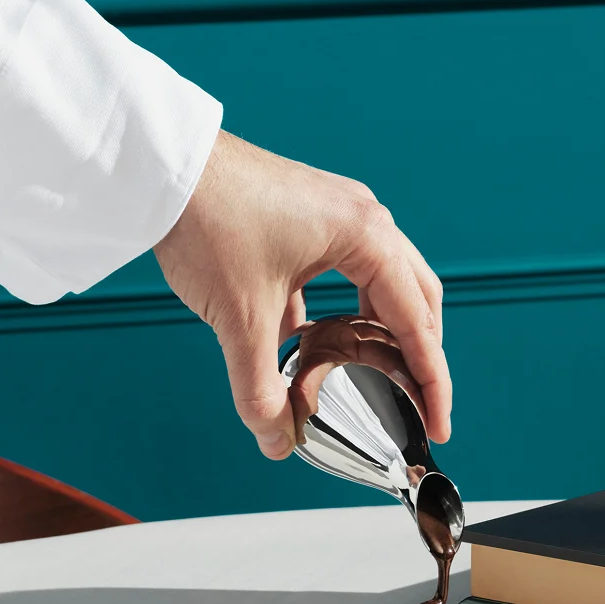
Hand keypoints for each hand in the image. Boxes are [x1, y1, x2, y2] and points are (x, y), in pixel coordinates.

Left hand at [154, 131, 449, 458]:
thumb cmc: (208, 219)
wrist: (165, 164)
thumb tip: (276, 440)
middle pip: (418, 299)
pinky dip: (350, 306)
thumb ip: (261, 389)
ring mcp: (339, 211)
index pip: (418, 324)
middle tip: (419, 402)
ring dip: (388, 327)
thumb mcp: (240, 319)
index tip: (439, 423)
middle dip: (422, 354)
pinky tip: (324, 336)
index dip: (432, 382)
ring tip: (381, 371)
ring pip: (386, 280)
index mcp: (367, 238)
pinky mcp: (311, 212)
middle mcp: (364, 219)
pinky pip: (350, 267)